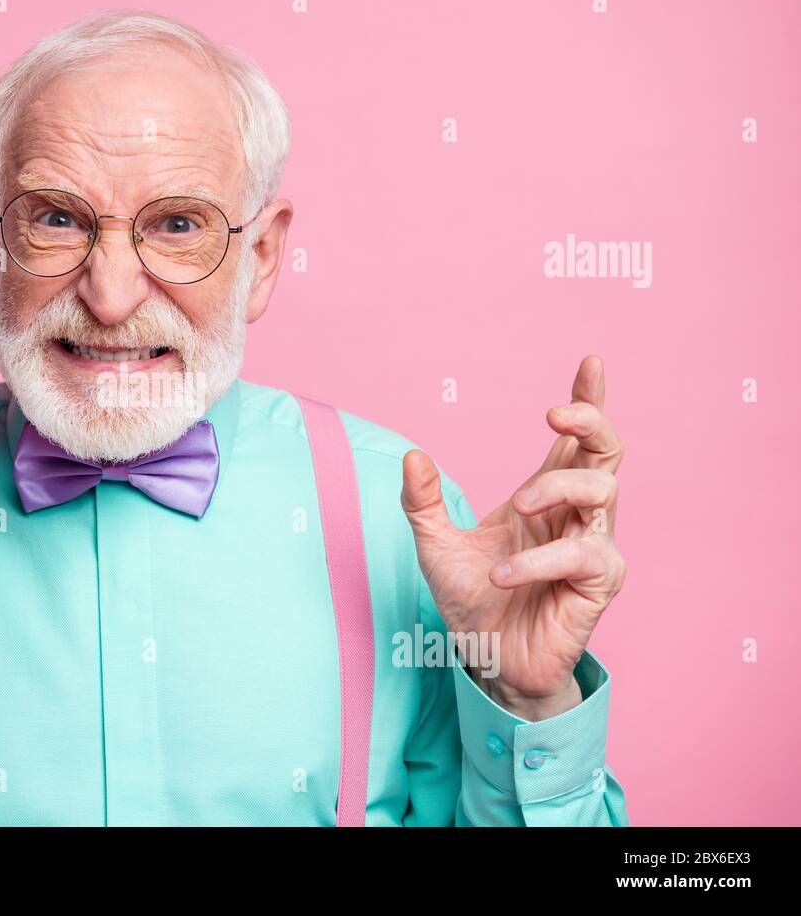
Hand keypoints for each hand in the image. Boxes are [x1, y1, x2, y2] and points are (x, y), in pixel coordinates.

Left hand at [401, 355, 625, 720]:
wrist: (485, 657)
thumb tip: (411, 455)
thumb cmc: (471, 598)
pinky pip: (581, 555)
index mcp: (544, 495)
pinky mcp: (599, 583)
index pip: (574, 440)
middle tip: (554, 413)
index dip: (587, 400)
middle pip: (607, 451)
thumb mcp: (434, 543)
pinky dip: (537, 560)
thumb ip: (422, 501)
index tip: (591, 361)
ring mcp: (593, 545)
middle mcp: (575, 514)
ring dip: (554, 489)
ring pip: (601, 492)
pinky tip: (502, 574)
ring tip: (515, 507)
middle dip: (589, 421)